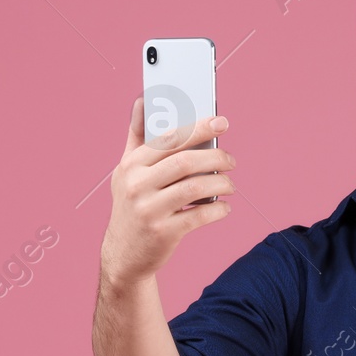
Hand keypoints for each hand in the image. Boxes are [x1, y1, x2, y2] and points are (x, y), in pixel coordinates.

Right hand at [99, 96, 236, 285]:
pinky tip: (225, 207)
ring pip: (196, 187)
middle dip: (216, 157)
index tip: (221, 122)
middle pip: (185, 161)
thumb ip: (136, 137)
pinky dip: (218, 209)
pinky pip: (200, 215)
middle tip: (231, 160)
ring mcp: (149, 210)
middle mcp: (137, 185)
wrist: (123, 255)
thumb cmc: (131, 207)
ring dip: (221, 183)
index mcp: (131, 165)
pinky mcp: (164, 232)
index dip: (199, 127)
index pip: (169, 139)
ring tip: (230, 185)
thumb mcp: (126, 171)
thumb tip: (142, 100)